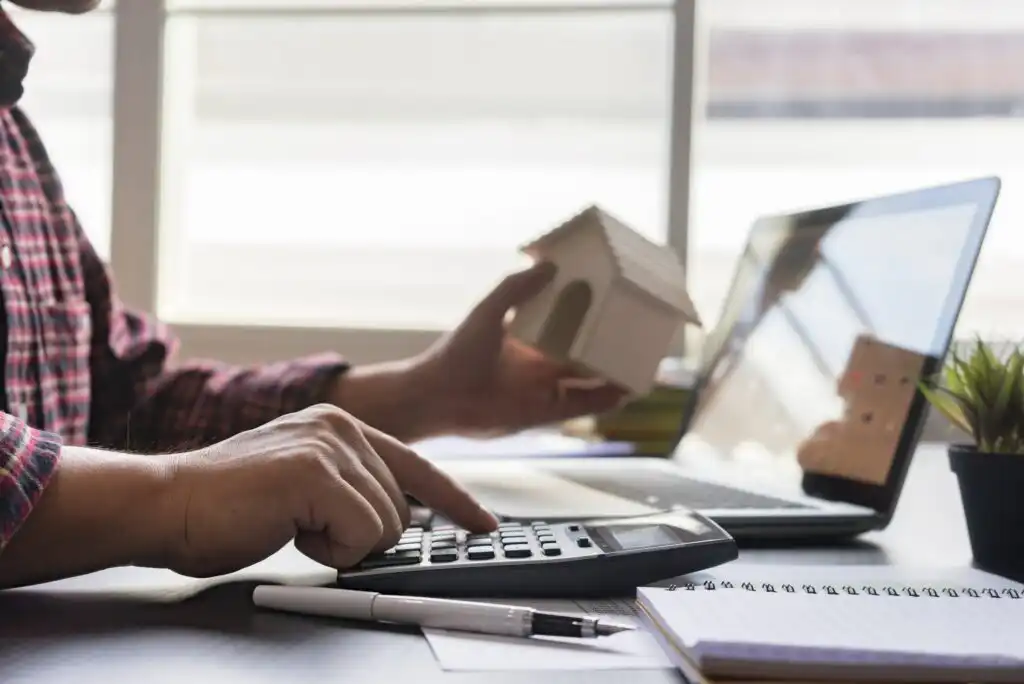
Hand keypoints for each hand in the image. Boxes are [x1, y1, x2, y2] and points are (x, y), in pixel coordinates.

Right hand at [162, 404, 496, 576]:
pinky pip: (363, 537)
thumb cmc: (227, 505)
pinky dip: (329, 551)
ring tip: (289, 523)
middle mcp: (341, 427)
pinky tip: (289, 529)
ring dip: (339, 544)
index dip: (455, 500)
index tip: (483, 524)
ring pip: (386, 526)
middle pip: (403, 509)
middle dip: (361, 537)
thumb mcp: (303, 483)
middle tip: (304, 528)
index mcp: (340, 425)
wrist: (166, 504)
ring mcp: (329, 446)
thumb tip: (400, 518)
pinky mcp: (316, 473)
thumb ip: (352, 487)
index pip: (417, 467)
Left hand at [412, 261, 628, 436]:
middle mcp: (537, 364)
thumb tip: (549, 264)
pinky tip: (624, 391)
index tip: (610, 304)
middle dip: (606, 347)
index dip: (587, 317)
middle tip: (634, 335)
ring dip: (612, 375)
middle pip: (582, 354)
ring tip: (640, 365)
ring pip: (587, 382)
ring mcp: (542, 389)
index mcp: (526, 339)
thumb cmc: (457, 352)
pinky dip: (602, 400)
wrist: (437, 396)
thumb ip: (515, 288)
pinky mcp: (542, 412)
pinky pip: (580, 406)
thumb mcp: (488, 312)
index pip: (564, 325)